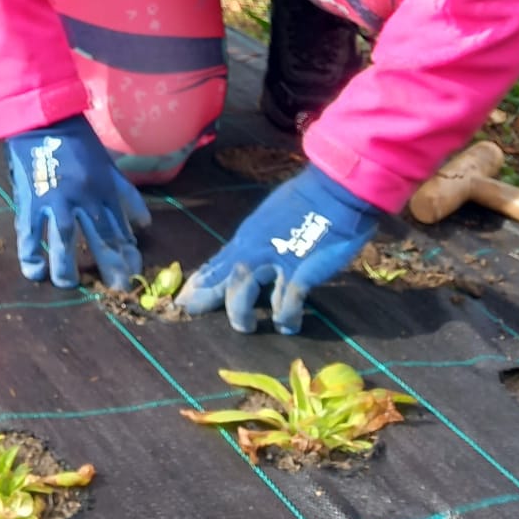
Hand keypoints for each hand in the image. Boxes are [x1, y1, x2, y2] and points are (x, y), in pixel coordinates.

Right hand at [7, 116, 150, 290]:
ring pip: (64, 241)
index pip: (120, 227)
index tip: (133, 271)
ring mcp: (56, 199)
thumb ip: (126, 194)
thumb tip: (145, 225)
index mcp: (103, 188)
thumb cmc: (78, 138)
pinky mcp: (31, 198)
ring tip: (68, 285)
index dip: (128, 252)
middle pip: (99, 238)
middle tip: (114, 289)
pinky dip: (31, 253)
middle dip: (109, 267)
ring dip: (67, 268)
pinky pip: (30, 232)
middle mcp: (84, 197)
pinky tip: (35, 272)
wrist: (44, 116)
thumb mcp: (109, 164)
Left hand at [177, 165, 377, 333]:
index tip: (183, 297)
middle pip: (222, 278)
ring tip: (247, 327)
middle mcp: (255, 249)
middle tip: (193, 312)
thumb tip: (248, 255)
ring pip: (242, 292)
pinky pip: (286, 303)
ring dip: (241, 314)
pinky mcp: (301, 272)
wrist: (334, 191)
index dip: (201, 281)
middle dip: (206, 298)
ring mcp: (276, 260)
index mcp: (248, 236)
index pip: (218, 263)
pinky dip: (286, 318)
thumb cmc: (307, 200)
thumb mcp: (271, 217)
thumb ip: (259, 239)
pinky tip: (288, 325)